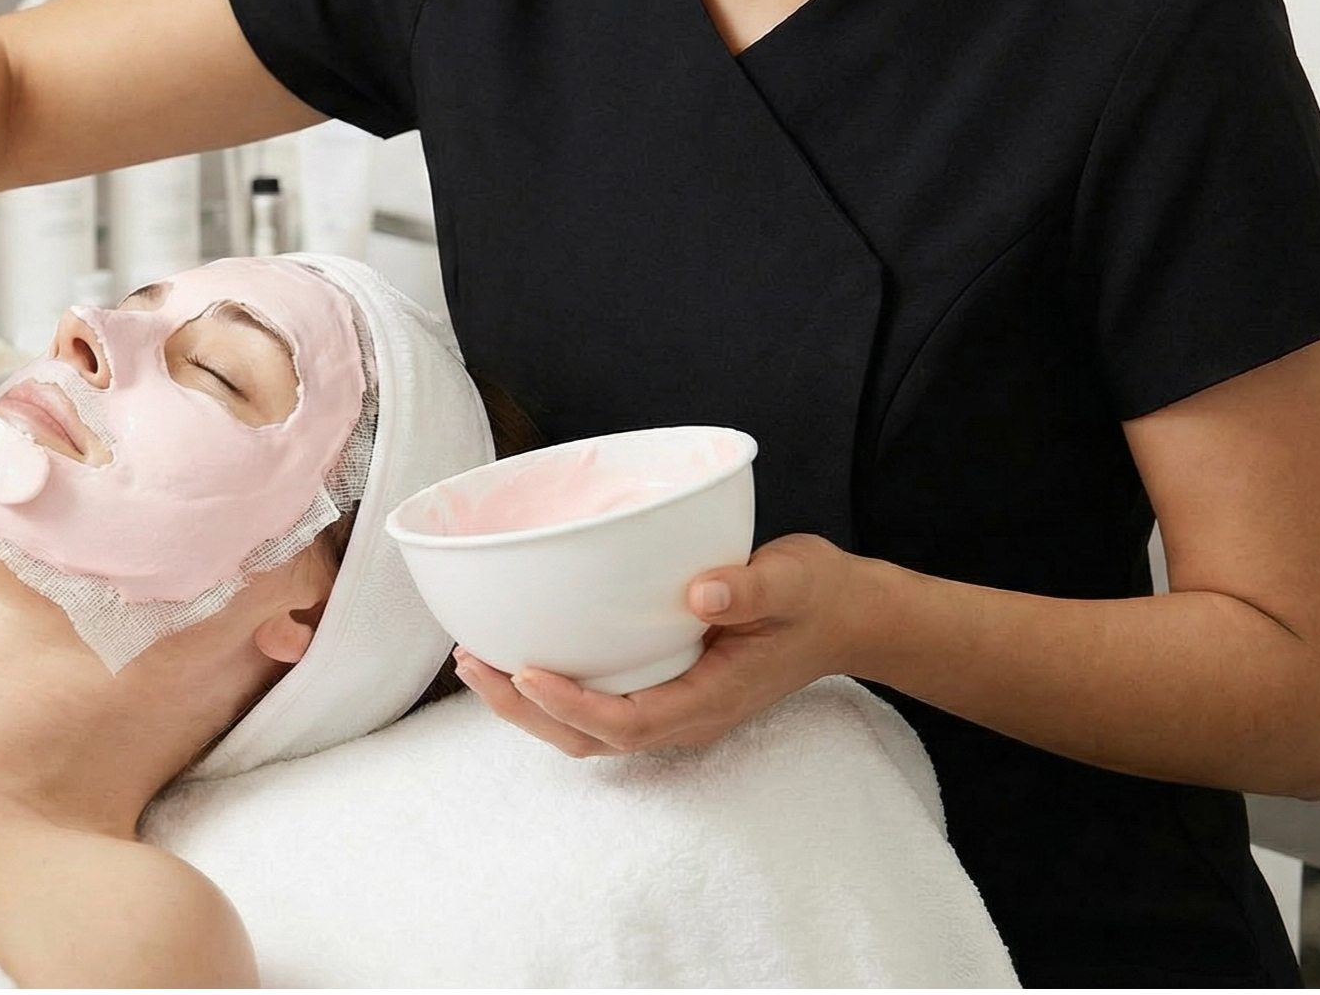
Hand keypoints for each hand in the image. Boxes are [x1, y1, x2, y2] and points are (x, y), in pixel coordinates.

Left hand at [452, 533, 864, 756]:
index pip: (629, 723)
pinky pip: (600, 702)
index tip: (526, 670)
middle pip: (592, 738)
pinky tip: (522, 652)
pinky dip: (554, 687)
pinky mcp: (665, 684)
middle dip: (527, 711)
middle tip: (474, 663)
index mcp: (712, 699)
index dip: (572, 705)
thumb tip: (700, 593)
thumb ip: (749, 588)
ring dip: (530, 704)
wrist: (845, 615)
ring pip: (588, 728)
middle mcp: (686, 713)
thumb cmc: (816, 597)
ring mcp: (674, 703)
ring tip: (478, 660)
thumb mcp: (792, 581)